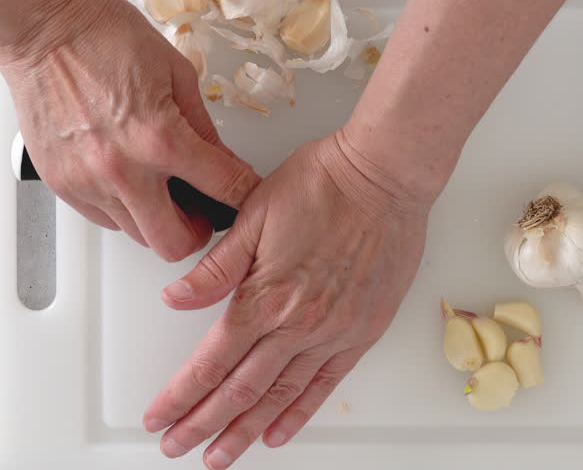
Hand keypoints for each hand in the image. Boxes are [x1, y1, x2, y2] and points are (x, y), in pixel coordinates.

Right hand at [0, 0, 259, 260]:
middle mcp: (123, 169)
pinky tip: (132, 185)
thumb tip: (224, 162)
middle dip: (197, 232)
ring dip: (159, 222)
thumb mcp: (177, 75)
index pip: (223, 188)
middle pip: (174, 243)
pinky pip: (105, 220)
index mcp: (159, 138)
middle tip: (203, 214)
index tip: (247, 196)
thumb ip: (204, 128)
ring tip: (165, 195)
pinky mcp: (63, 185)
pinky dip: (125, 211)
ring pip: (138, 235)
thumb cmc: (104, 37)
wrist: (45, 28)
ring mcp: (88, 182)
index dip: (244, 195)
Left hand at [143, 132, 428, 468]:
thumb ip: (216, 266)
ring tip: (223, 454)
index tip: (160, 417)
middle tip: (179, 447)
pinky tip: (280, 431)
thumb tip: (176, 298)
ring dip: (246, 431)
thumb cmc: (325, 184)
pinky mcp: (363, 331)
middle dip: (203, 424)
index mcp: (267, 296)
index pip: (211, 362)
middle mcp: (300, 324)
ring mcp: (334, 333)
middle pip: (240, 390)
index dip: (181, 395)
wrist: (385, 176)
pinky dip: (300, 412)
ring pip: (281, 396)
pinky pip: (326, 384)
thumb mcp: (255, 214)